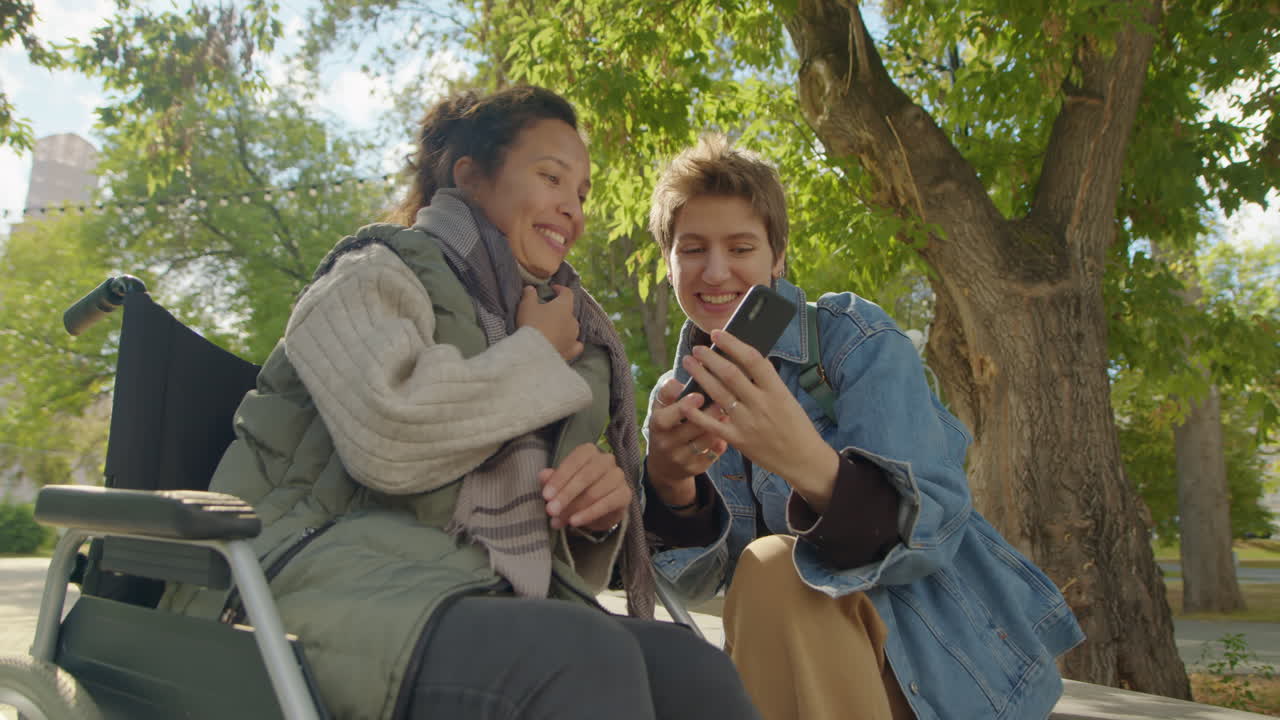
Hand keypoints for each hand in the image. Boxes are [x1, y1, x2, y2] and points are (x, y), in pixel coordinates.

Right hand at [517, 284, 582, 362]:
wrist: (534, 352)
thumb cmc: (532, 324)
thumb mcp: (527, 306)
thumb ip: (529, 295)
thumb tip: (530, 288)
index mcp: (564, 306)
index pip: (567, 293)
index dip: (560, 289)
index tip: (552, 289)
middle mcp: (573, 320)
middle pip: (569, 312)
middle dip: (560, 311)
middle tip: (547, 312)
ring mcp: (574, 337)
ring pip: (572, 328)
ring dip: (564, 326)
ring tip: (553, 329)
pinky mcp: (572, 351)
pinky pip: (575, 345)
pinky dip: (571, 343)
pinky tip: (566, 343)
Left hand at [540, 443, 629, 532]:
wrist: (600, 508)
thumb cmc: (577, 490)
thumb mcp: (562, 484)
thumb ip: (552, 479)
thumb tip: (543, 475)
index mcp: (589, 451)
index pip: (574, 461)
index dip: (559, 479)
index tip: (546, 496)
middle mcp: (606, 460)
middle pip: (585, 476)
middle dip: (565, 495)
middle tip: (550, 511)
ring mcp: (618, 476)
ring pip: (594, 492)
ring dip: (574, 508)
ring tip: (558, 521)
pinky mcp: (625, 494)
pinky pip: (606, 504)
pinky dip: (589, 514)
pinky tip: (575, 522)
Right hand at [644, 378, 728, 507]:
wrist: (664, 463)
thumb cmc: (666, 425)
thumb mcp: (660, 409)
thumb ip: (667, 393)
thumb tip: (676, 381)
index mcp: (656, 426)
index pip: (666, 418)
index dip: (683, 407)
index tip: (699, 395)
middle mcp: (666, 444)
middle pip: (691, 429)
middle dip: (709, 414)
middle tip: (723, 401)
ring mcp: (680, 459)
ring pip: (705, 442)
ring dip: (718, 427)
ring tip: (728, 414)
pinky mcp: (694, 469)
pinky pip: (712, 455)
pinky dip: (720, 443)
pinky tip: (726, 432)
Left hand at [677, 329, 838, 511]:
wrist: (803, 460)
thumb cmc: (796, 426)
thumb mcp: (787, 398)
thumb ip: (766, 382)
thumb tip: (742, 358)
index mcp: (777, 391)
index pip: (752, 360)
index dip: (733, 344)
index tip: (718, 333)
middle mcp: (762, 405)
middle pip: (730, 374)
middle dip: (710, 358)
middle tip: (697, 348)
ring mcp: (748, 423)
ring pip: (718, 394)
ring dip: (701, 376)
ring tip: (689, 363)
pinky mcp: (739, 441)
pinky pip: (713, 424)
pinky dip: (697, 412)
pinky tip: (684, 401)